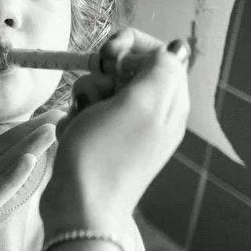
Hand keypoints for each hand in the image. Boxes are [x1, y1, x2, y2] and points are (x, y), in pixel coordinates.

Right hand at [43, 27, 190, 233]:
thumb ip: (162, 68)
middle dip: (102, 74)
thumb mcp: (141, 103)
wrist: (79, 206)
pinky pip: (86, 113)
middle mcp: (152, 112)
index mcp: (169, 100)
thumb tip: (176, 48)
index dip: (128, 44)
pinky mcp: (101, 140)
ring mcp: (125, 128)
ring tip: (83, 121)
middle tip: (96, 96)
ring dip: (84, 98)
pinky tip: (75, 135)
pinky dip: (76, 119)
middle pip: (125, 67)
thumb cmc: (106, 154)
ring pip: (100, 89)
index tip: (106, 54)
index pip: (156, 50)